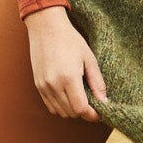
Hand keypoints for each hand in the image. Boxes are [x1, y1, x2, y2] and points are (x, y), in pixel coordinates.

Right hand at [24, 5, 107, 120]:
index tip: (99, 112)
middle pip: (71, 113)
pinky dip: (60, 106)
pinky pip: (50, 106)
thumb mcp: (88, 57)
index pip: (81, 109)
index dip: (92, 115)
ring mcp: (44, 86)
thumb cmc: (70, 39)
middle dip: (84, 112)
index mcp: (69, 77)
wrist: (46, 27)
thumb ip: (97, 82)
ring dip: (72, 110)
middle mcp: (54, 85)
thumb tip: (104, 101)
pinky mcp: (38, 85)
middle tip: (92, 102)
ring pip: (60, 112)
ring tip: (80, 97)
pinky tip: (68, 94)